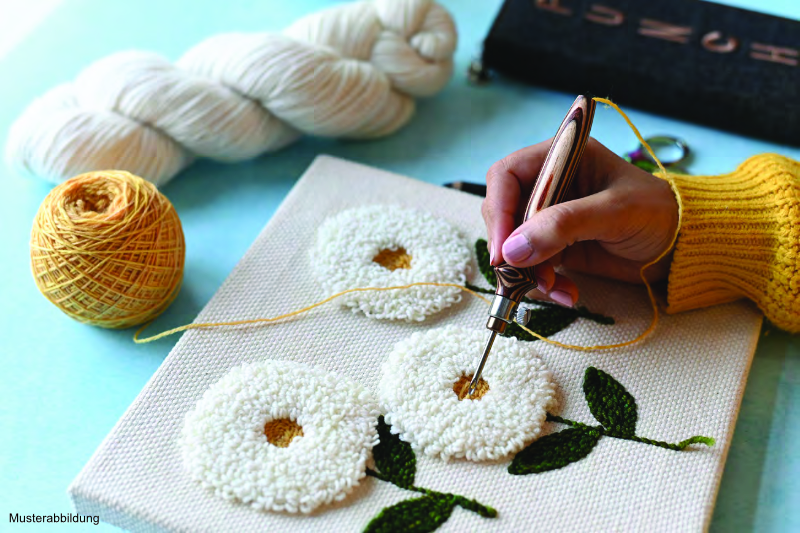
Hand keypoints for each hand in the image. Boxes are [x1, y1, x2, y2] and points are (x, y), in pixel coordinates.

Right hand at [481, 138, 678, 305]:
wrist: (683, 247)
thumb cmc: (658, 214)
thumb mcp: (614, 212)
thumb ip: (563, 225)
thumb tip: (511, 250)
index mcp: (561, 157)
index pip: (507, 175)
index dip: (498, 209)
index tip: (502, 247)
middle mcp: (549, 184)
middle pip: (503, 211)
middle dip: (511, 245)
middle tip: (522, 273)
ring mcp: (550, 217)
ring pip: (513, 243)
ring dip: (527, 270)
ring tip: (554, 286)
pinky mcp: (556, 247)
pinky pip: (532, 266)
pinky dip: (543, 283)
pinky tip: (567, 293)